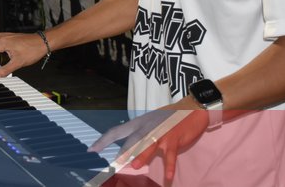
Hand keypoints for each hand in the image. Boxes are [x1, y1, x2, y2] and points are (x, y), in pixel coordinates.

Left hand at [90, 106, 206, 186]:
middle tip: (115, 163)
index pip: (116, 131)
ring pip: (150, 144)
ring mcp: (161, 132)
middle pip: (133, 138)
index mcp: (138, 123)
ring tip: (135, 165)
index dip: (104, 140)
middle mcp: (147, 127)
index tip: (92, 150)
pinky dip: (169, 166)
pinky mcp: (174, 138)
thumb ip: (139, 133)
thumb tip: (128, 147)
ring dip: (143, 154)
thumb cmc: (169, 117)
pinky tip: (168, 176)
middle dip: (123, 150)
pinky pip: (171, 154)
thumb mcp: (149, 122)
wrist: (192, 108)